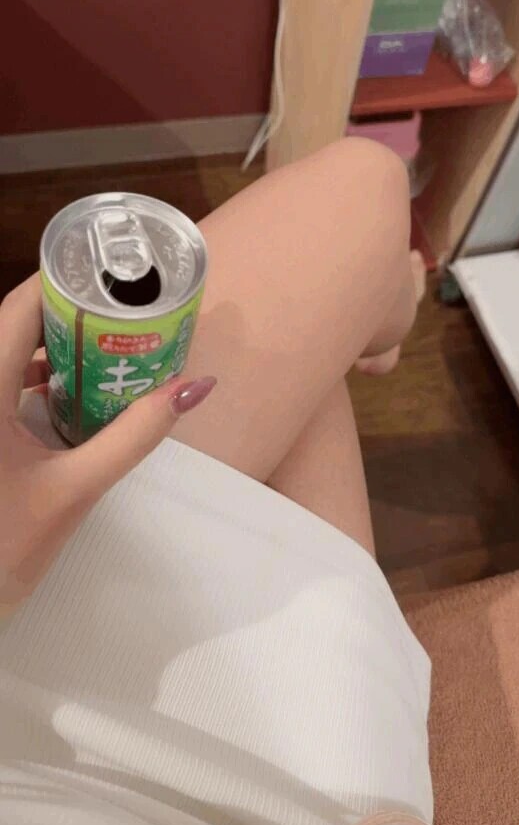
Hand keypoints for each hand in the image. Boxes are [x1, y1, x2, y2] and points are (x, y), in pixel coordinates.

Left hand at [0, 275, 214, 619]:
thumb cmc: (2, 547)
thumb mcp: (76, 488)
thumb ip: (135, 436)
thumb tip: (193, 387)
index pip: (18, 309)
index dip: (64, 283)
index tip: (113, 276)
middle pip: (16, 325)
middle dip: (72, 313)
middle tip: (126, 310)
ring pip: (10, 354)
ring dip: (57, 347)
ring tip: (111, 347)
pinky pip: (5, 384)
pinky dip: (39, 379)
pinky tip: (75, 394)